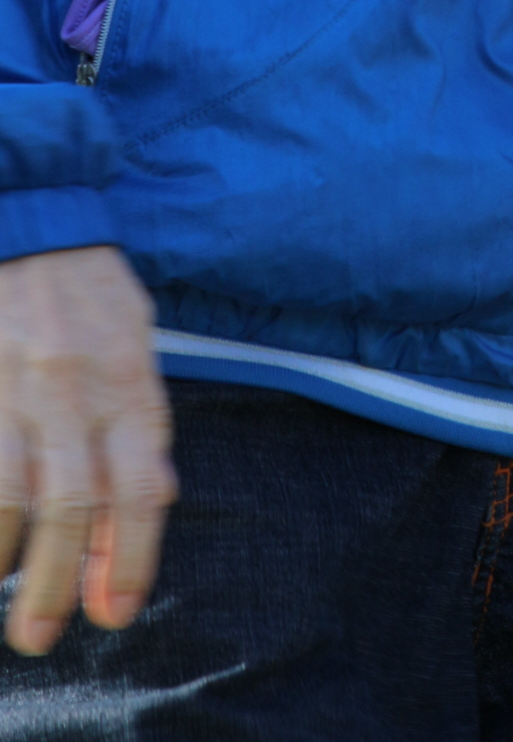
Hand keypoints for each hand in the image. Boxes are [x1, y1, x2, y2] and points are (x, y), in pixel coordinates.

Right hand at [0, 246, 175, 654]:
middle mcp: (76, 390)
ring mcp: (19, 390)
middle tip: (45, 635)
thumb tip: (155, 499)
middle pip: (73, 506)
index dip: (129, 558)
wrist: (30, 220)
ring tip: (6, 600)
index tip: (116, 611)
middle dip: (60, 585)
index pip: (138, 487)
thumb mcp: (138, 340)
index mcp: (129, 379)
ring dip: (10, 564)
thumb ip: (144, 420)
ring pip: (15, 498)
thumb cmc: (87, 289)